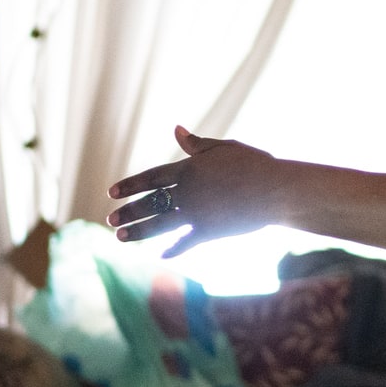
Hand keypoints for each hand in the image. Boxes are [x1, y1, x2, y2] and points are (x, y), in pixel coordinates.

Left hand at [107, 125, 281, 255]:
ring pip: (159, 224)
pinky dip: (173, 249)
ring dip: (139, 231)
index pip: (150, 178)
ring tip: (121, 237)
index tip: (113, 192)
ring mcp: (196, 214)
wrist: (275, 189)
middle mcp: (186, 193)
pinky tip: (161, 255)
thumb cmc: (253, 164)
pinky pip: (185, 242)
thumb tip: (177, 131)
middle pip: (149, 203)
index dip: (130, 185)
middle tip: (110, 219)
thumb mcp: (223, 148)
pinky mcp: (209, 232)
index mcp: (188, 169)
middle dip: (128, 211)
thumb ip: (197, 145)